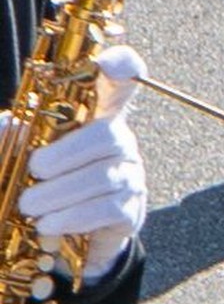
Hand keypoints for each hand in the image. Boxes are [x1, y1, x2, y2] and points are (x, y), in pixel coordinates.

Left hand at [21, 45, 148, 281]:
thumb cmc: (39, 183)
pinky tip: (48, 224)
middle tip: (33, 170)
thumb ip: (10, 135)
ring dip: (60, 193)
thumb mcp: (15, 152)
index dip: (122, 67)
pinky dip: (73, 217)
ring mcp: (130, 177)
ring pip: (104, 177)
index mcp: (94, 116)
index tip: (110, 64)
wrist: (59, 239)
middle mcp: (120, 142)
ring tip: (28, 206)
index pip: (120, 83)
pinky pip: (107, 210)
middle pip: (107, 136)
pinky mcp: (131, 211)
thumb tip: (11, 124)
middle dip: (66, 154)